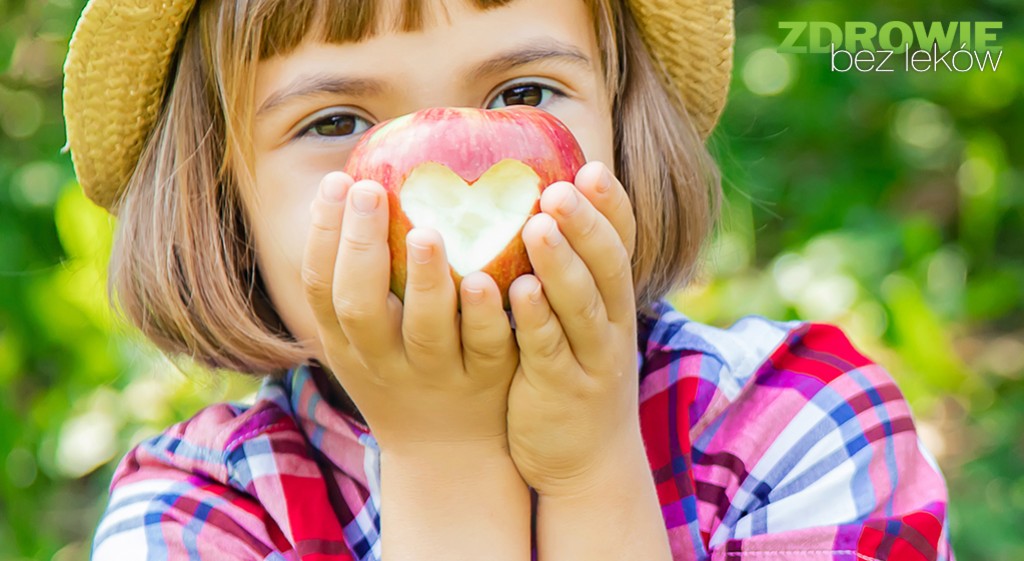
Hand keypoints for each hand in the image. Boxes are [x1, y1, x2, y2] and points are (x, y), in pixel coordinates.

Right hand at [302, 172, 519, 452]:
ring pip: (425, 330)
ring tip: (426, 233)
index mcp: (348, 342)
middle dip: (361, 246)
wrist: (448, 452)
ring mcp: (437, 372)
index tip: (338, 181)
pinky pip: (486, 347)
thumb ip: (364, 273)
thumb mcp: (367, 336)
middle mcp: (384, 359)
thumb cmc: (405, 368)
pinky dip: (485, 315)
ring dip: (423, 281)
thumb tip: (367, 178)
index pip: (321, 286)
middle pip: (359, 306)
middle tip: (372, 189)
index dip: (322, 235)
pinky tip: (487, 281)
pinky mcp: (487, 380)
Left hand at [506, 161, 642, 496]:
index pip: (622, 243)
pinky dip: (538, 320)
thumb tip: (522, 209)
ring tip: (538, 226)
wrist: (587, 460)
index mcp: (613, 300)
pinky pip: (551, 351)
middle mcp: (611, 324)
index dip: (611, 206)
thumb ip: (559, 273)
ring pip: (583, 305)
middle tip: (560, 186)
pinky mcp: (563, 391)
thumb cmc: (569, 373)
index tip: (590, 167)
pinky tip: (518, 293)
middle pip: (607, 265)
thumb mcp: (576, 321)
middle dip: (586, 224)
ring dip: (562, 264)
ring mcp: (591, 359)